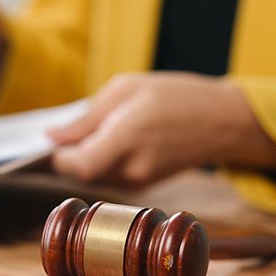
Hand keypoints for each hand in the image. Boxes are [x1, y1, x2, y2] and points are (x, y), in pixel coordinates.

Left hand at [48, 72, 275, 186]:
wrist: (223, 122)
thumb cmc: (175, 96)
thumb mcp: (126, 90)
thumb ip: (85, 118)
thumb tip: (51, 136)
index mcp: (125, 139)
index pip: (74, 165)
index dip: (56, 154)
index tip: (53, 136)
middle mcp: (130, 168)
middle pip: (80, 172)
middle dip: (70, 152)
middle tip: (74, 126)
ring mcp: (138, 181)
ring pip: (93, 174)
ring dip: (88, 154)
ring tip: (104, 127)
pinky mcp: (143, 185)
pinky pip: (110, 175)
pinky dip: (104, 159)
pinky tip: (117, 138)